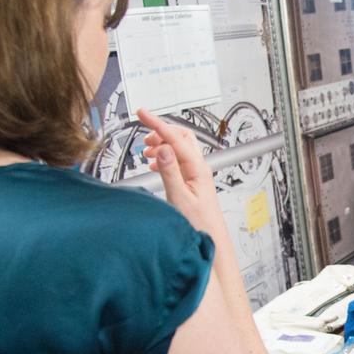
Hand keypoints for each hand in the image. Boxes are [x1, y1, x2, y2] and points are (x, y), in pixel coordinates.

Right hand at [138, 108, 216, 229]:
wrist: (211, 239)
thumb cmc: (200, 223)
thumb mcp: (180, 198)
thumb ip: (170, 172)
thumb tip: (163, 149)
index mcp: (197, 168)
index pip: (175, 138)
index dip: (157, 123)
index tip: (142, 113)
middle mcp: (199, 167)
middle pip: (181, 136)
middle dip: (161, 131)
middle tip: (144, 135)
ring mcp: (196, 173)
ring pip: (179, 147)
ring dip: (162, 144)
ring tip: (146, 151)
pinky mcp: (192, 181)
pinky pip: (177, 160)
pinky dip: (163, 157)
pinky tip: (154, 164)